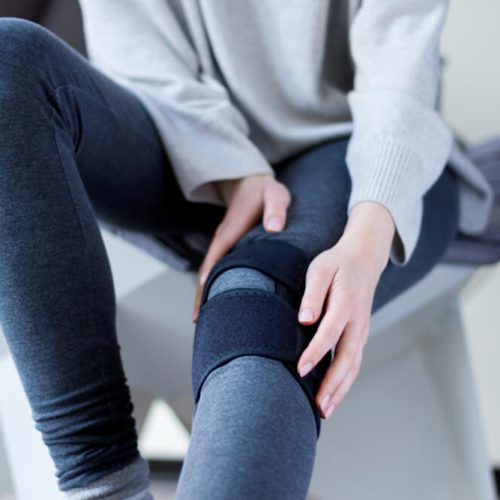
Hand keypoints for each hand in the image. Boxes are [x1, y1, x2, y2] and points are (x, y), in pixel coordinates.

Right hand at [192, 173, 290, 321]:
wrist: (251, 183)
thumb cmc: (265, 192)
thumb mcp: (275, 195)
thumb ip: (276, 210)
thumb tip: (274, 229)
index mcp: (230, 232)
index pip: (215, 261)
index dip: (208, 283)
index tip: (203, 305)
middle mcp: (222, 241)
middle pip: (206, 272)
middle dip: (201, 297)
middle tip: (200, 323)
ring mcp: (222, 245)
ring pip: (210, 273)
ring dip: (205, 294)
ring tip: (205, 321)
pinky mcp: (228, 248)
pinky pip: (217, 269)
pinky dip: (213, 286)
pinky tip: (219, 301)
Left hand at [296, 201, 395, 418]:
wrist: (365, 259)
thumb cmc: (337, 264)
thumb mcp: (321, 269)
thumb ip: (312, 294)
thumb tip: (304, 320)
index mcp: (346, 303)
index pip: (330, 332)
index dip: (316, 353)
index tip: (300, 370)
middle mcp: (358, 321)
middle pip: (347, 358)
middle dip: (333, 384)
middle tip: (318, 406)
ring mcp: (362, 330)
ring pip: (354, 365)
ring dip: (341, 388)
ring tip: (325, 409)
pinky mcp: (361, 334)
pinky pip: (355, 361)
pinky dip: (346, 380)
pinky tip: (334, 394)